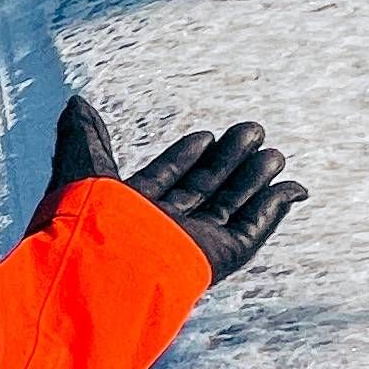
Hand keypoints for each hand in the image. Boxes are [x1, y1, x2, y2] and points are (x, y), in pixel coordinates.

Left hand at [27, 95, 305, 281]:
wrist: (104, 267)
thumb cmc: (87, 220)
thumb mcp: (82, 167)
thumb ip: (84, 135)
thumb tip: (77, 102)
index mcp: (132, 208)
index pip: (167, 177)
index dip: (186, 156)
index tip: (204, 135)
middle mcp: (164, 226)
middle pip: (206, 188)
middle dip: (230, 160)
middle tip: (253, 130)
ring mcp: (193, 242)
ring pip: (233, 205)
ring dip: (255, 179)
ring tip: (273, 153)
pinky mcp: (220, 257)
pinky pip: (253, 230)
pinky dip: (274, 209)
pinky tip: (291, 188)